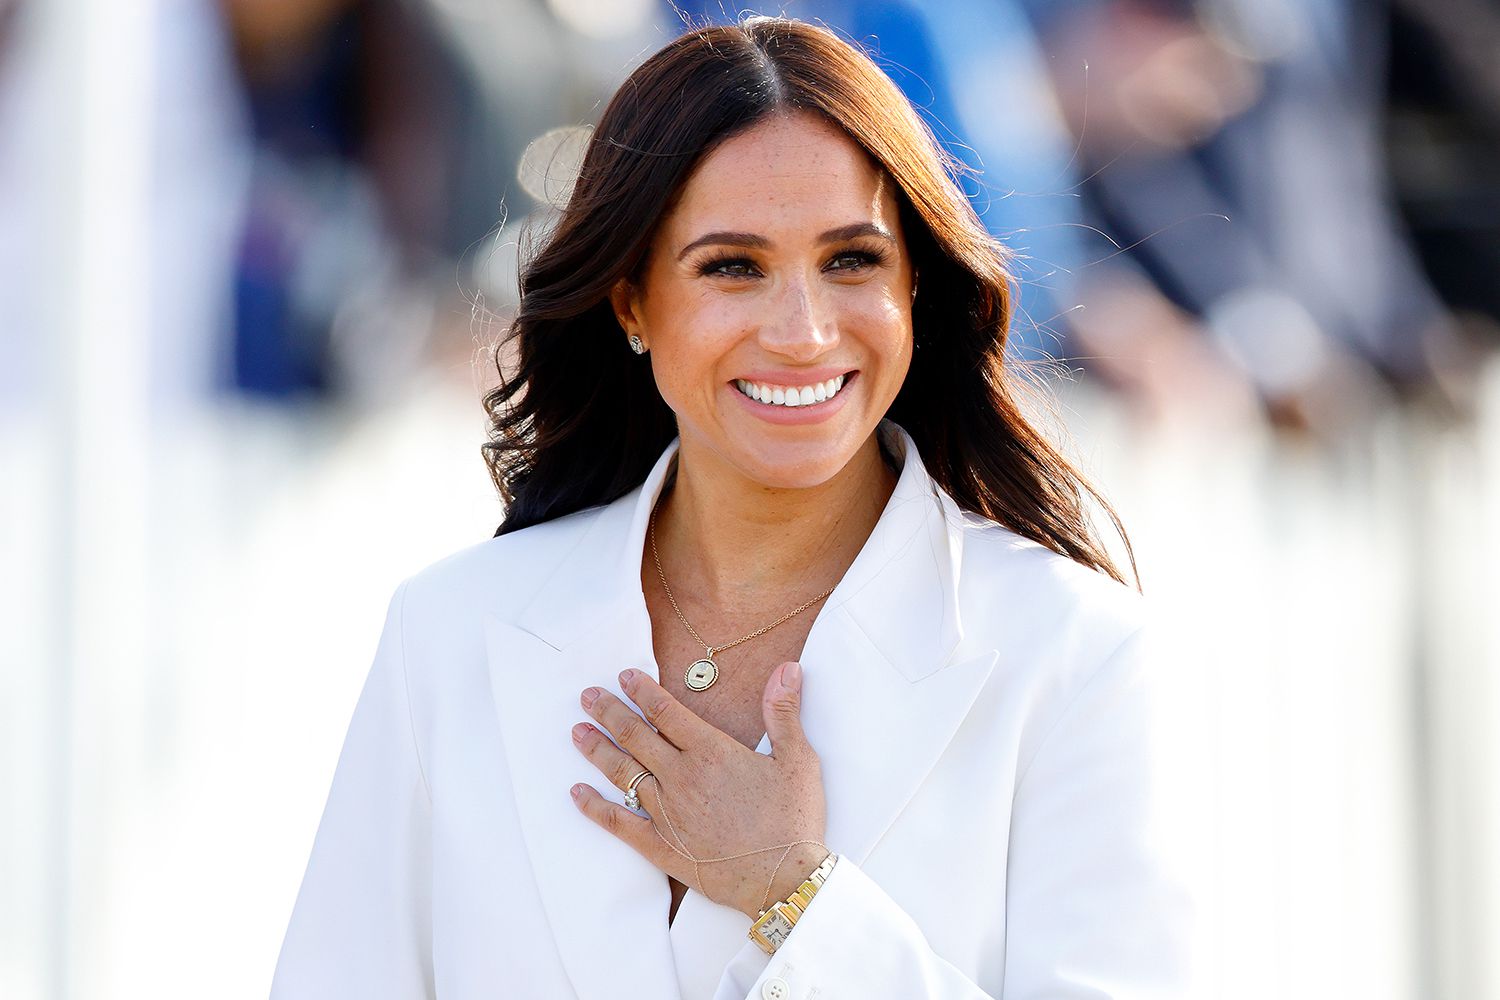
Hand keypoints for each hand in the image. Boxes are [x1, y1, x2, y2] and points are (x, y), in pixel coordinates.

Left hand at [570, 661, 828, 919]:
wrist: (782, 878)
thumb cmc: (793, 819)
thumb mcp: (798, 759)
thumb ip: (784, 712)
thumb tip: (788, 668)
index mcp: (711, 752)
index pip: (665, 711)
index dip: (642, 690)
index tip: (624, 675)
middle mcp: (681, 776)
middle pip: (635, 735)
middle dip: (609, 711)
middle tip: (587, 696)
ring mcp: (666, 812)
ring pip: (622, 772)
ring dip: (596, 749)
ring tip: (577, 731)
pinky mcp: (659, 845)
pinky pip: (618, 821)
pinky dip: (594, 806)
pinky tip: (577, 792)